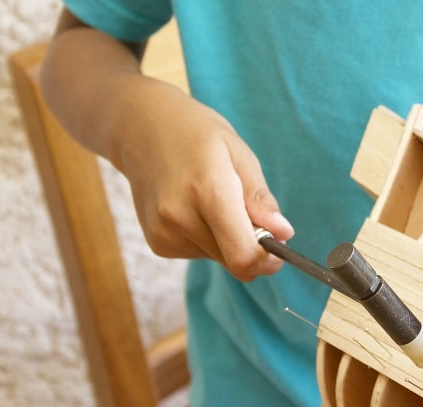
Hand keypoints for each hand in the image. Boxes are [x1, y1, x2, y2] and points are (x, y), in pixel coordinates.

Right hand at [112, 83, 292, 280]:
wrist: (139, 128)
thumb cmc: (196, 135)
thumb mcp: (238, 153)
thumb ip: (260, 199)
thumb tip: (283, 233)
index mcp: (207, 191)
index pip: (243, 256)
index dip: (267, 260)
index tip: (279, 245)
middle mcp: (179, 218)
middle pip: (235, 261)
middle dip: (251, 244)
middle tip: (245, 208)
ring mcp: (163, 234)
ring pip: (220, 258)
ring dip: (228, 238)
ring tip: (211, 199)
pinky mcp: (157, 244)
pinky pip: (201, 253)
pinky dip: (208, 237)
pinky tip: (193, 207)